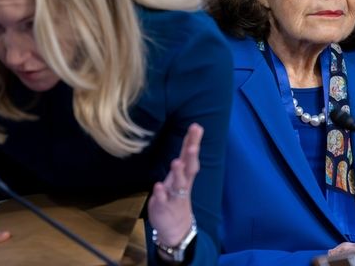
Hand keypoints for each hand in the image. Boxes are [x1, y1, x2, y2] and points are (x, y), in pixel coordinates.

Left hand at [148, 123, 202, 245]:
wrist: (176, 228)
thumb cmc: (176, 197)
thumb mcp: (181, 176)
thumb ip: (185, 159)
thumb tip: (191, 139)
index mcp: (185, 175)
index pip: (190, 155)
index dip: (193, 141)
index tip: (196, 126)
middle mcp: (182, 184)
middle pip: (189, 169)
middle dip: (191, 157)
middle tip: (193, 145)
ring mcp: (174, 196)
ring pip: (178, 184)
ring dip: (178, 173)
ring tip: (176, 162)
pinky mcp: (163, 207)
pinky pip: (162, 200)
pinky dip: (161, 193)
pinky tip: (158, 186)